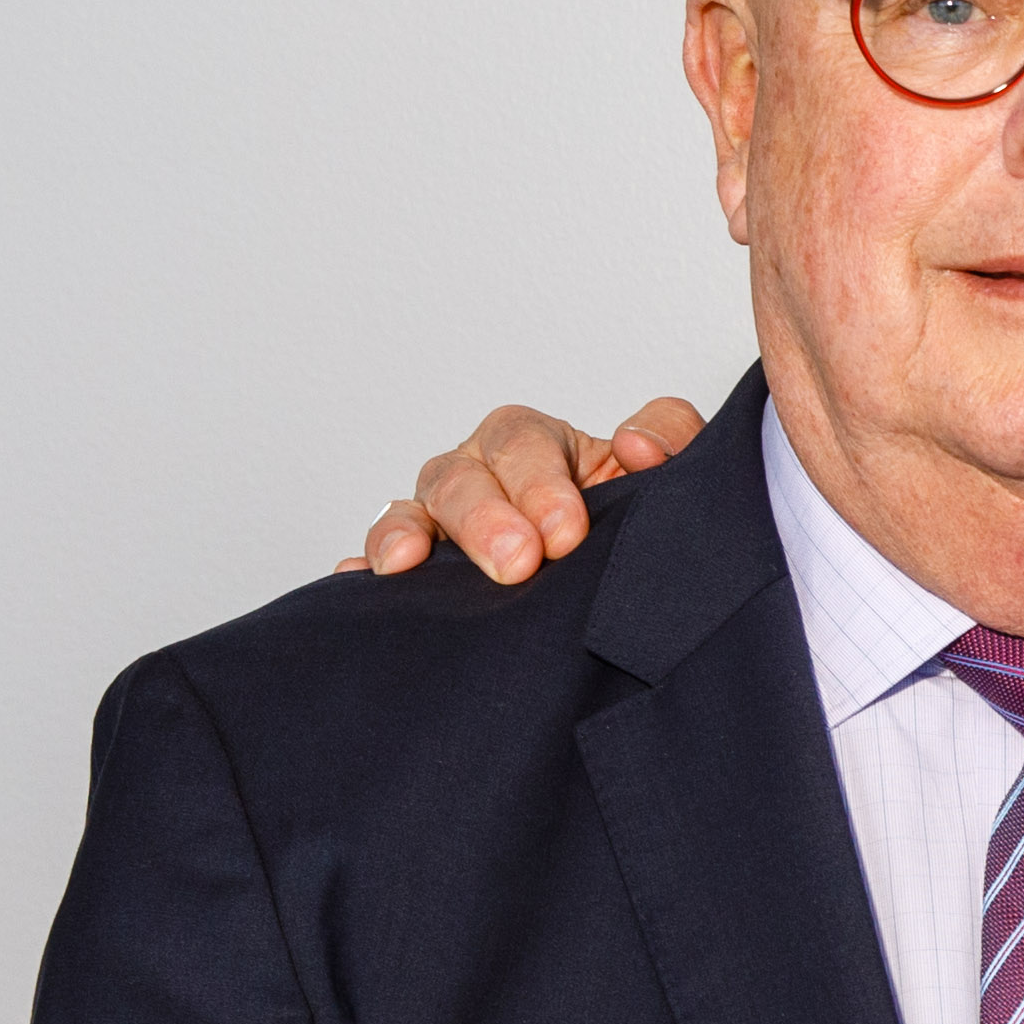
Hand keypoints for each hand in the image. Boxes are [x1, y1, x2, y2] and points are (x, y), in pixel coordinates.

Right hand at [344, 391, 706, 579]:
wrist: (612, 578)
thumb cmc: (630, 515)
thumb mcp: (663, 474)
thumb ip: (670, 438)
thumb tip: (638, 445)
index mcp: (531, 443)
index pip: (522, 444)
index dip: (539, 484)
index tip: (567, 533)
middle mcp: (476, 475)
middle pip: (459, 477)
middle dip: (484, 520)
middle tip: (517, 563)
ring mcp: (438, 523)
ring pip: (409, 514)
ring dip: (405, 536)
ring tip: (406, 564)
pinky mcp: (417, 572)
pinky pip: (377, 566)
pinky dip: (362, 574)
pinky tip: (354, 584)